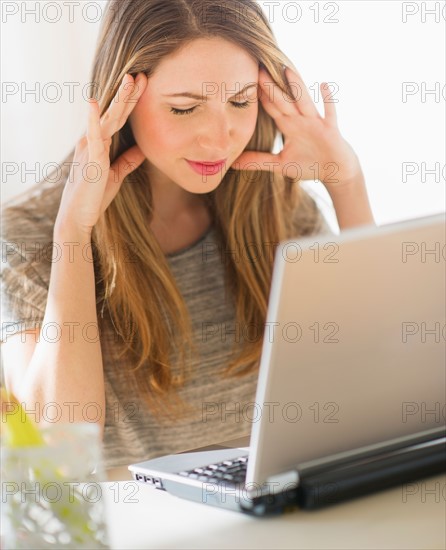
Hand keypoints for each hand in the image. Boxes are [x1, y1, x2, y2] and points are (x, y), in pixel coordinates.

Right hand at [55, 73, 147, 236]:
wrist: (79, 216)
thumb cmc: (95, 196)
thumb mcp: (117, 175)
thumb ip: (128, 160)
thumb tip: (143, 148)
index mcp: (100, 143)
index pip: (119, 118)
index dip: (130, 102)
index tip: (144, 85)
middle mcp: (93, 141)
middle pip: (114, 113)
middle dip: (128, 94)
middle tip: (141, 74)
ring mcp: (90, 148)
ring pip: (107, 119)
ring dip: (119, 99)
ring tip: (130, 79)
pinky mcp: (90, 160)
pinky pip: (93, 137)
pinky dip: (93, 120)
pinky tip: (93, 103)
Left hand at [232, 66, 362, 191]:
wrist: (336, 171)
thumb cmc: (309, 165)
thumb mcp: (280, 164)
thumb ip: (258, 161)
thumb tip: (234, 163)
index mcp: (289, 126)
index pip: (271, 108)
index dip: (259, 96)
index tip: (245, 80)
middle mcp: (301, 121)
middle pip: (284, 101)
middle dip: (271, 86)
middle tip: (257, 68)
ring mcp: (316, 123)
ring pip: (304, 102)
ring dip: (296, 87)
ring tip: (286, 70)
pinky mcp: (330, 130)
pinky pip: (329, 113)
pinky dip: (328, 101)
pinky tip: (324, 85)